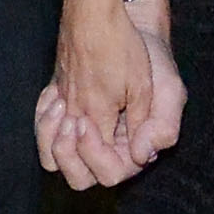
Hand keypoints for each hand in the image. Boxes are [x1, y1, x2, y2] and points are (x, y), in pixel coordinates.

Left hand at [35, 0, 183, 189]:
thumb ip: (162, 128)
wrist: (134, 35)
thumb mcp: (169, 92)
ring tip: (60, 106)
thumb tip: (142, 156)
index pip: (109, 174)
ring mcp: (84, 137)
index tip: (87, 123)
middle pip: (78, 178)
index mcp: (132, 152)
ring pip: (53, 161)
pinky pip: (44, 136)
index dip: (95, 154)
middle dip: (68, 154)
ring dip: (50, 139)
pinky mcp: (66, 120)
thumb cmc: (155, 64)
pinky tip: (54, 96)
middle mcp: (106, 150)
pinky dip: (43, 121)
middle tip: (71, 120)